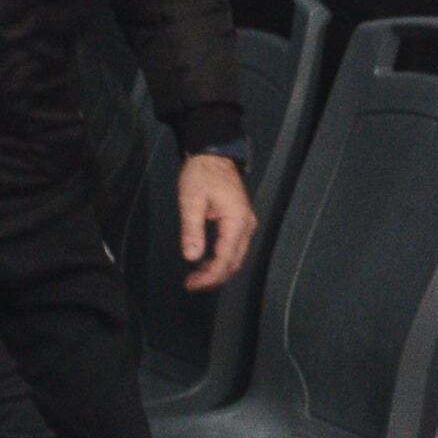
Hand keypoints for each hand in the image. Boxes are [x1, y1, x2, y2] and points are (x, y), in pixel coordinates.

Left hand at [180, 149, 258, 291]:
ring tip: (196, 277)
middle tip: (191, 285)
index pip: (225, 258)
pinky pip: (234, 248)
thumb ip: (192, 230)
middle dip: (214, 277)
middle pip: (234, 262)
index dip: (209, 276)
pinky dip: (221, 259)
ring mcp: (246, 224)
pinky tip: (205, 262)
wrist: (213, 153)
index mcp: (236, 221)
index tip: (191, 284)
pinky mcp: (240, 222)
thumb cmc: (201, 174)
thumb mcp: (191, 201)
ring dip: (217, 270)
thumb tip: (191, 257)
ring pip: (236, 257)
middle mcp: (246, 226)